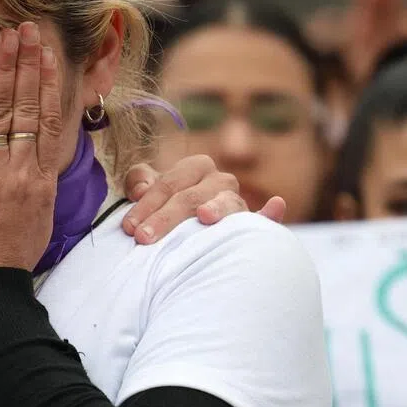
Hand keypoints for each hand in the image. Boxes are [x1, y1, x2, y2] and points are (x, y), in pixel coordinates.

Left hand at [0, 23, 60, 290]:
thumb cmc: (7, 261)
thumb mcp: (37, 222)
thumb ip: (38, 188)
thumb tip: (41, 166)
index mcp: (40, 182)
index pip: (47, 121)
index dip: (47, 83)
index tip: (47, 53)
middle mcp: (20, 173)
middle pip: (27, 107)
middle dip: (28, 63)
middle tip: (27, 27)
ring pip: (1, 113)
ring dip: (4, 69)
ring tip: (6, 34)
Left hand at [121, 155, 286, 243]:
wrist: (184, 230)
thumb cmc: (162, 208)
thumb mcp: (145, 192)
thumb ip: (139, 181)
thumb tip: (141, 189)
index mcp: (196, 167)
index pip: (170, 183)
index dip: (146, 204)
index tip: (130, 228)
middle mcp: (219, 181)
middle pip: (191, 196)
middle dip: (165, 218)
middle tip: (144, 238)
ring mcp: (237, 201)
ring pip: (226, 203)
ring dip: (216, 209)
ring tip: (204, 216)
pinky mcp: (251, 224)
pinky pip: (264, 219)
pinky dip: (271, 213)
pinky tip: (276, 206)